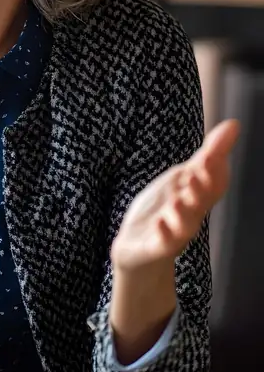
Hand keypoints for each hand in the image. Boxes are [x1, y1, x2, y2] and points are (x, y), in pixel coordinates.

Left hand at [111, 118, 239, 273]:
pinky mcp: (155, 247)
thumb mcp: (183, 177)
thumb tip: (234, 124)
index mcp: (198, 196)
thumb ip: (208, 156)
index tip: (212, 154)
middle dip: (202, 186)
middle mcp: (191, 214)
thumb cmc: (165, 207)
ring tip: (176, 200)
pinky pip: (163, 243)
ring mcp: (174, 232)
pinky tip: (158, 222)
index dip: (215, 170)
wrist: (137, 245)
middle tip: (199, 169)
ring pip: (185, 225)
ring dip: (183, 212)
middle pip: (201, 201)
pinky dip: (163, 233)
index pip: (214, 183)